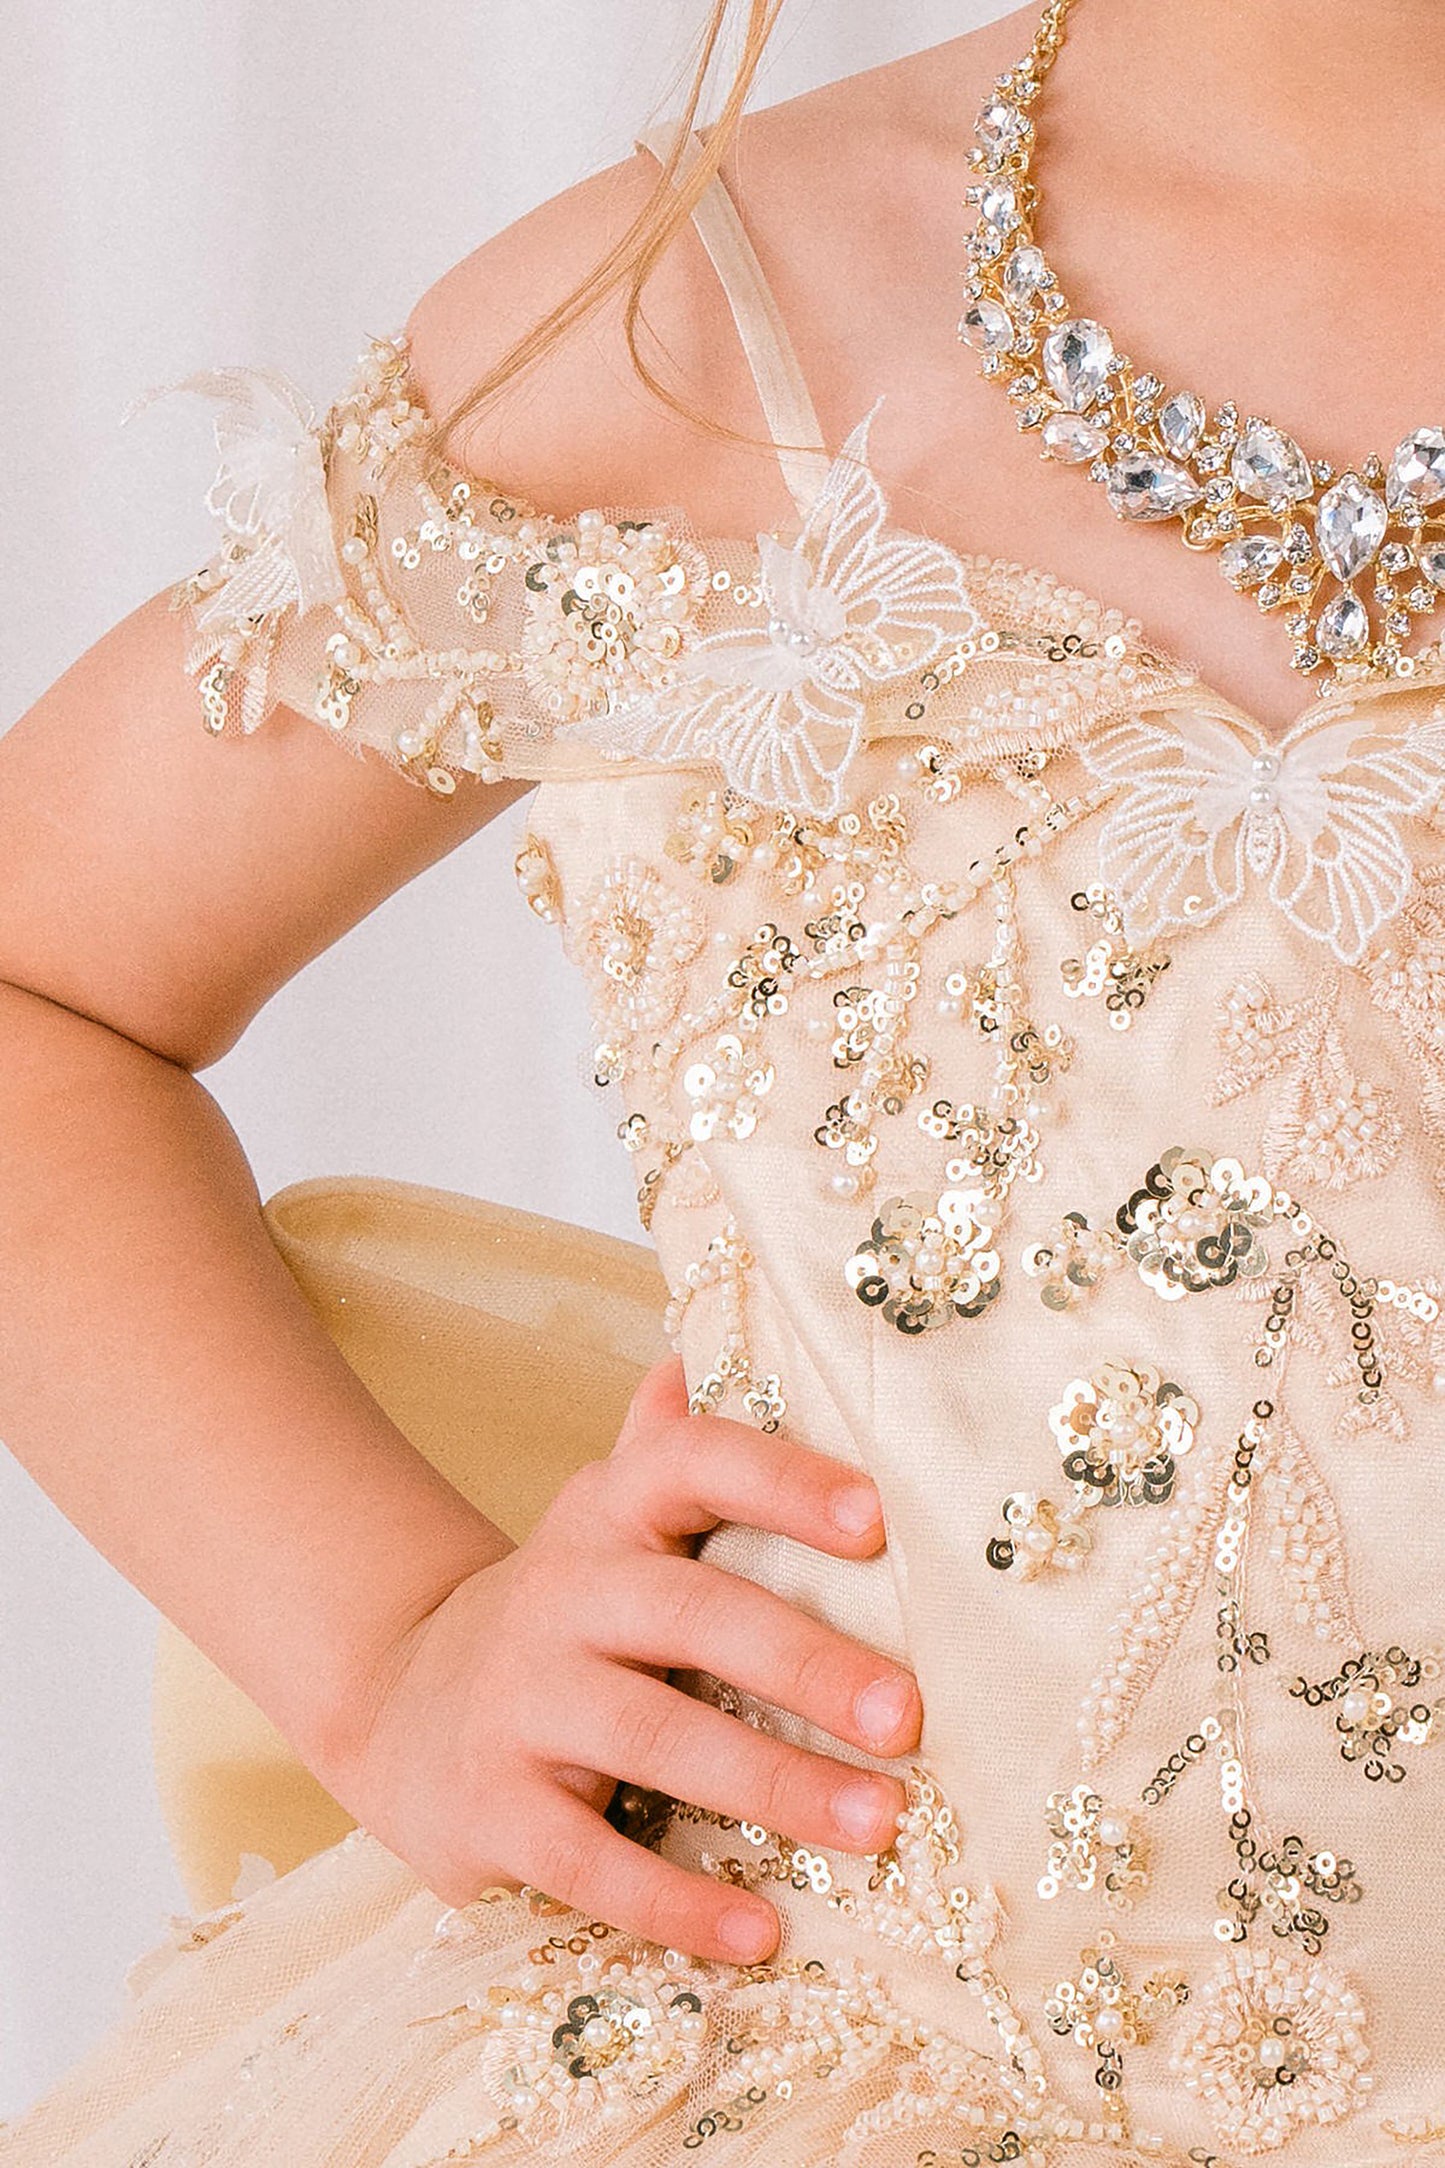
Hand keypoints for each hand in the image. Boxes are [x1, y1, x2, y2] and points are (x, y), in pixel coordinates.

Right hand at [322, 1353, 920, 1964]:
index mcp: (608, 1517)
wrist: (396, 1702)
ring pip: (654, 1739)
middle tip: (908, 1716)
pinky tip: (762, 1930)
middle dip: (805, 1662)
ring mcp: (518, 1705)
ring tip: (877, 1824)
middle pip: (692, 1614)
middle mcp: (562, 1596)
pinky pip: (590, 1862)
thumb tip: (701, 1348)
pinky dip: (677, 1901)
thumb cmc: (563, 1611)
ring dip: (772, 1784)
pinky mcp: (489, 1811)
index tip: (876, 1518)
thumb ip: (665, 1445)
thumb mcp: (608, 1520)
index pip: (691, 1465)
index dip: (779, 1482)